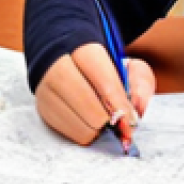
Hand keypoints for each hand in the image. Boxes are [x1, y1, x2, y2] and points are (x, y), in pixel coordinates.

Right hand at [35, 43, 155, 145]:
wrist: (76, 64)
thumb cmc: (109, 70)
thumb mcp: (131, 68)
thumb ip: (140, 85)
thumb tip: (135, 111)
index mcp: (84, 49)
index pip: (102, 78)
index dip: (118, 103)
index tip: (131, 119)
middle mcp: (58, 66)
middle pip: (83, 98)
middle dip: (105, 117)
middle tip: (119, 126)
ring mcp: (47, 87)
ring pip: (74, 118)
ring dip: (96, 128)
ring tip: (105, 122)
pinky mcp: (44, 107)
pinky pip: (67, 131)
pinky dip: (85, 133)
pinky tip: (92, 124)